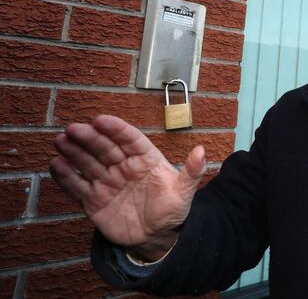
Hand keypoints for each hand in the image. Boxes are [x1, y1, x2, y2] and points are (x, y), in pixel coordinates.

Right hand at [50, 115, 205, 260]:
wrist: (157, 237)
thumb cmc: (171, 210)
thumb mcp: (184, 193)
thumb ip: (192, 172)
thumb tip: (201, 151)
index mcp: (146, 159)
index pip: (130, 139)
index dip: (116, 129)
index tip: (101, 120)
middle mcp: (124, 166)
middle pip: (105, 148)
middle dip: (90, 138)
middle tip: (74, 129)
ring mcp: (107, 182)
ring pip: (88, 163)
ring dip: (74, 152)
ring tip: (61, 140)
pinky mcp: (94, 200)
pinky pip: (78, 186)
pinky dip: (66, 177)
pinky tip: (56, 164)